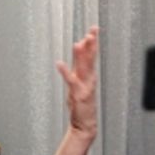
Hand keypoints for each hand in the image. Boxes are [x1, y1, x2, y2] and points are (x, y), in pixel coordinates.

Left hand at [56, 26, 97, 141]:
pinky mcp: (78, 94)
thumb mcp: (80, 82)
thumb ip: (79, 66)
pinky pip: (71, 81)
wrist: (84, 125)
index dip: (93, 42)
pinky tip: (59, 64)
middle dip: (91, 44)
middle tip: (92, 31)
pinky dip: (65, 72)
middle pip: (90, 58)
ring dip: (82, 55)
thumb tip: (79, 48)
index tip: (94, 29)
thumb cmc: (82, 105)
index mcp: (89, 75)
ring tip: (79, 43)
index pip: (92, 55)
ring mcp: (84, 86)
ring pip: (83, 67)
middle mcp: (88, 79)